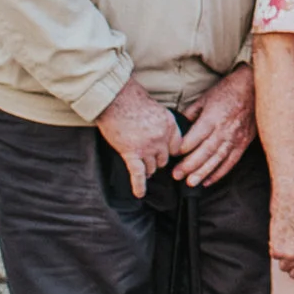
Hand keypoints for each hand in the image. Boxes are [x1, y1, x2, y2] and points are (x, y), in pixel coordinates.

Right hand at [97, 78, 182, 199]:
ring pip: (152, 167)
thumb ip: (162, 125)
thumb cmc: (133, 101)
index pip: (177, 146)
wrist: (116, 99)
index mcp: (170, 124)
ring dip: (148, 169)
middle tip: (149, 161)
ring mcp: (147, 147)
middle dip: (157, 160)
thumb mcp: (157, 110)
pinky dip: (139, 185)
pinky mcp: (131, 153)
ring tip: (143, 171)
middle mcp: (161, 137)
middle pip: (164, 158)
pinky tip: (139, 194)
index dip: (170, 151)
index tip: (165, 155)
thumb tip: (162, 137)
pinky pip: (138, 174)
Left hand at [172, 64, 255, 187]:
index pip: (194, 138)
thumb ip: (191, 114)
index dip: (182, 149)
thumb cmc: (228, 90)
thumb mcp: (205, 97)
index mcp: (212, 118)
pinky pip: (231, 161)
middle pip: (204, 152)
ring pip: (217, 159)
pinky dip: (220, 173)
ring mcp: (235, 138)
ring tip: (190, 183)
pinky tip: (208, 181)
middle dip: (189, 166)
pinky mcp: (243, 142)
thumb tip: (178, 127)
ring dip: (203, 173)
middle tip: (177, 175)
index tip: (172, 155)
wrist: (253, 86)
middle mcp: (224, 130)